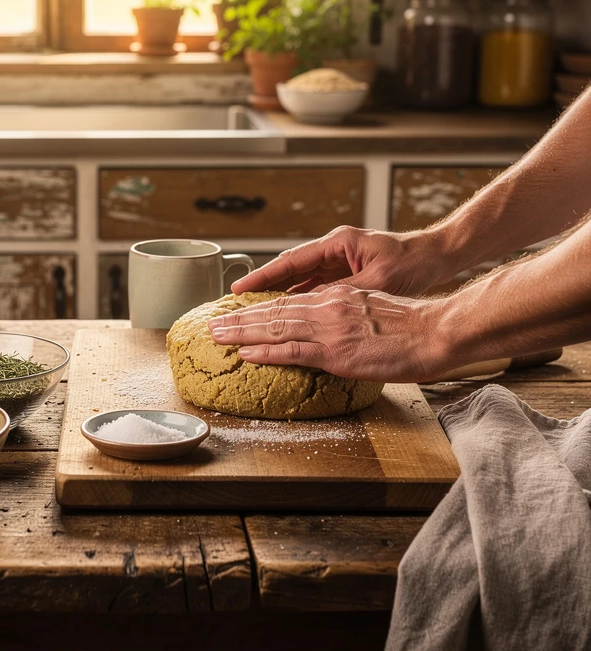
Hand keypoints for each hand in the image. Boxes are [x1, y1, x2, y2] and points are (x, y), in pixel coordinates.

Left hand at [208, 285, 445, 381]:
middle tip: (215, 323)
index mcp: (336, 298)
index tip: (239, 313)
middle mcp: (327, 308)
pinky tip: (246, 353)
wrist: (436, 331)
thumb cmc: (413, 327)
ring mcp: (329, 329)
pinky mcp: (335, 352)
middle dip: (241, 319)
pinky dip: (265, 352)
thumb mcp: (372, 311)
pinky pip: (291, 351)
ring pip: (275, 328)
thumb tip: (330, 332)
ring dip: (242, 332)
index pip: (289, 302)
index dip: (261, 309)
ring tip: (218, 335)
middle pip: (274, 312)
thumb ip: (346, 319)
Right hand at [231, 226, 454, 296]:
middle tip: (235, 304)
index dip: (263, 277)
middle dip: (263, 288)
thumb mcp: (377, 280)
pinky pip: (315, 288)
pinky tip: (287, 316)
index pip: (290, 261)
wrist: (438, 257)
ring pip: (300, 281)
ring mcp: (340, 262)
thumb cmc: (413, 263)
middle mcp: (334, 250)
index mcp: (336, 244)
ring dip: (279, 296)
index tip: (239, 290)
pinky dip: (300, 301)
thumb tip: (310, 307)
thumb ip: (342, 292)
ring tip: (253, 313)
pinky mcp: (348, 274)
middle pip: (289, 270)